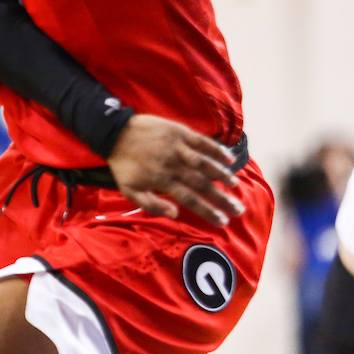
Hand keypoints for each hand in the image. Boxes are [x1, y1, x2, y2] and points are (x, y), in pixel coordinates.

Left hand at [108, 115, 244, 225]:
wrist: (114, 132)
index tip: (223, 222)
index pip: (190, 200)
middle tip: (239, 210)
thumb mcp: (129, 190)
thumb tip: (175, 214)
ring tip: (236, 186)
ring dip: (223, 175)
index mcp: (162, 180)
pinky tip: (230, 158)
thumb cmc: (123, 164)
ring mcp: (178, 147)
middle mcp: (173, 165)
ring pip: (205, 163)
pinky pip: (202, 141)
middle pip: (203, 184)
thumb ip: (151, 205)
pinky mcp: (179, 132)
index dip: (208, 212)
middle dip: (222, 199)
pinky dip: (217, 150)